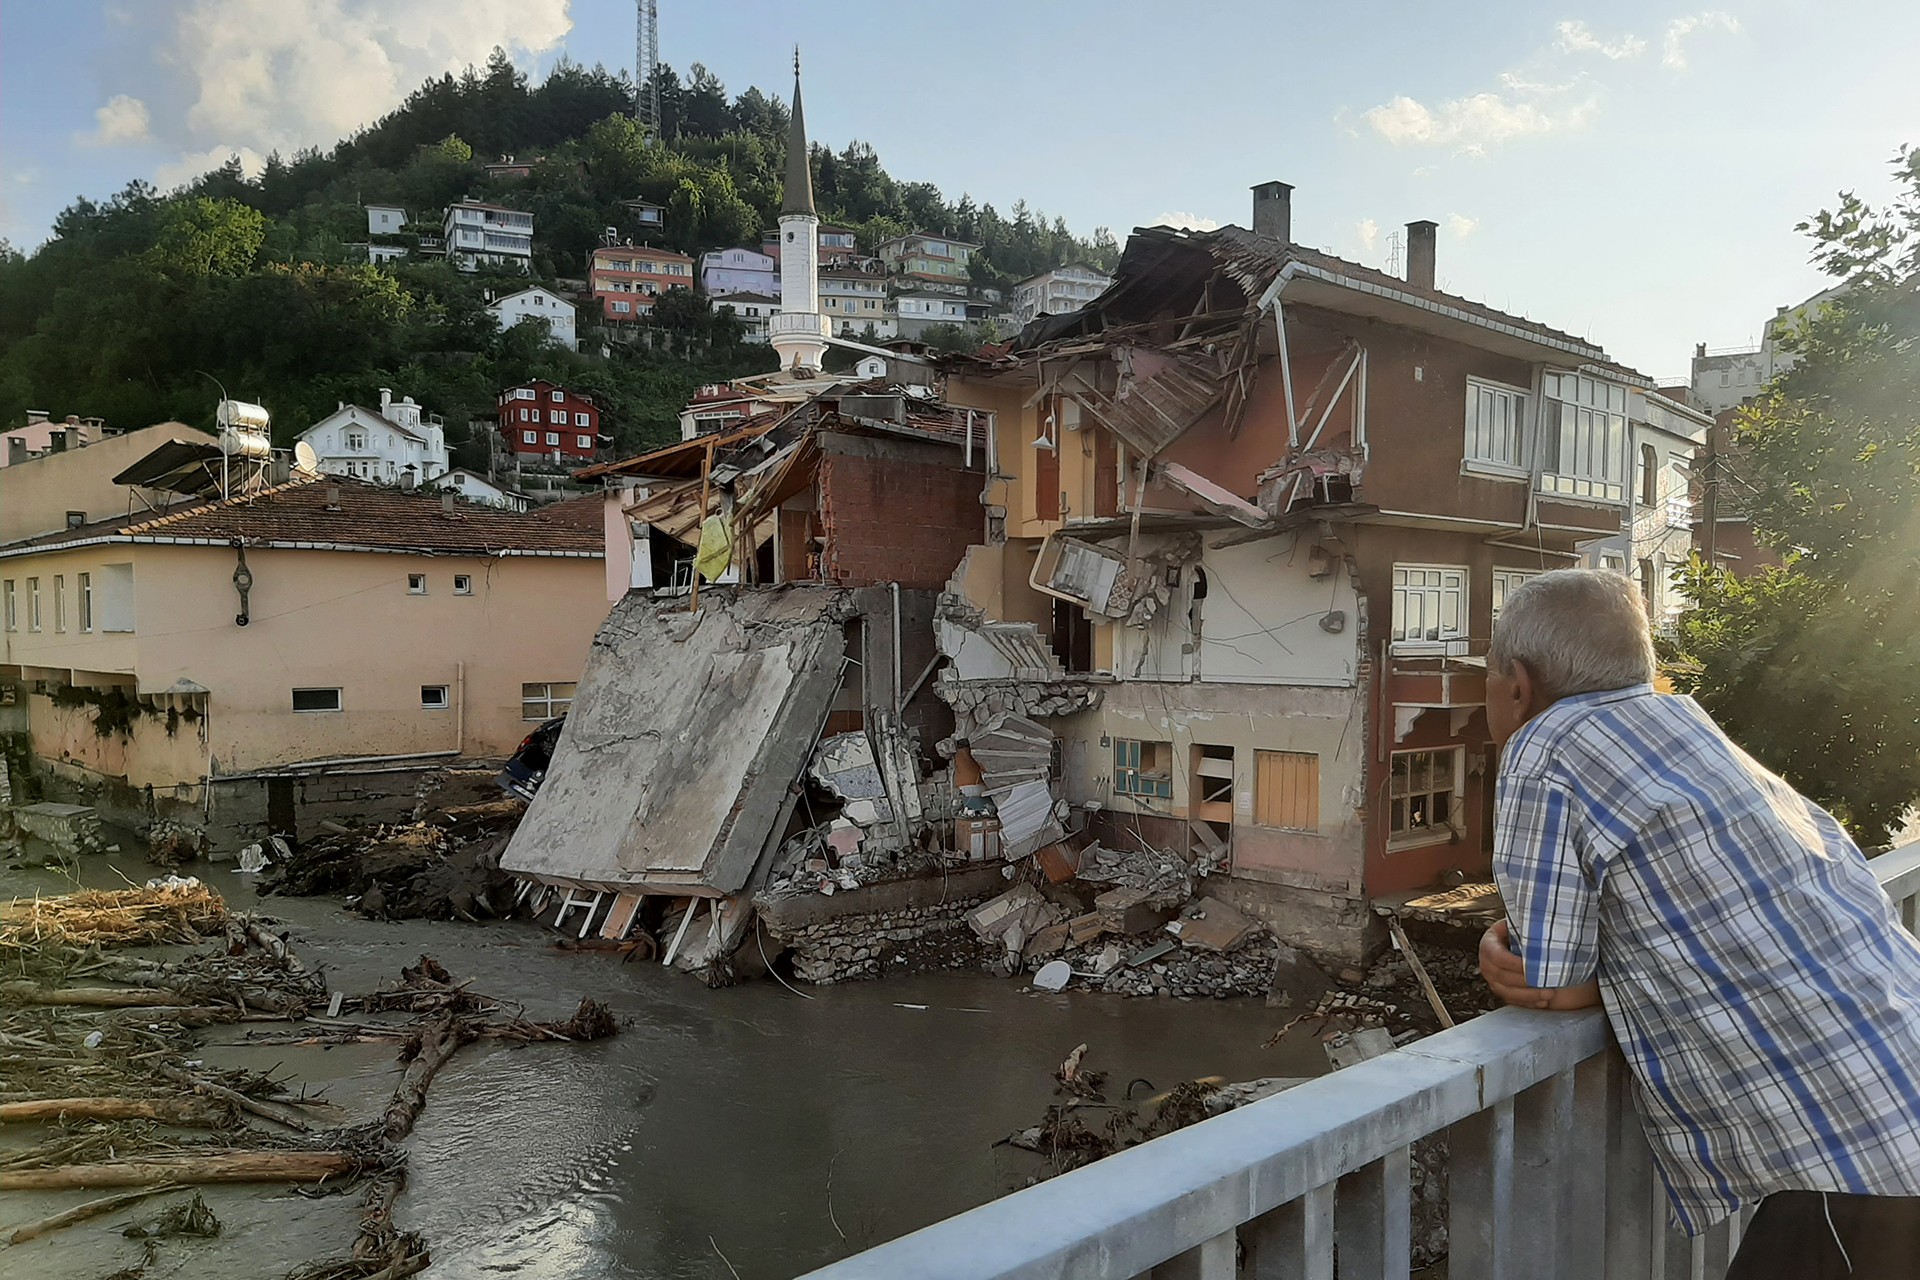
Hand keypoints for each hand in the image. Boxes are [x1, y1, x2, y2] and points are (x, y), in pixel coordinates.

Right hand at [1478, 920, 1603, 1010]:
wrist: (1514, 941)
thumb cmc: (1519, 931)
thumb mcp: (1517, 924)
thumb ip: (1524, 924)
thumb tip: (1541, 917)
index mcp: (1488, 944)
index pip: (1497, 957)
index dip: (1514, 964)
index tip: (1532, 965)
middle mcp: (1486, 963)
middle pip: (1503, 977)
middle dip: (1526, 983)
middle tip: (1547, 985)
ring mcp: (1492, 979)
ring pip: (1507, 992)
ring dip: (1528, 996)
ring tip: (1548, 995)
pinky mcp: (1501, 990)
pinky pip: (1512, 1000)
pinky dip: (1528, 1003)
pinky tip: (1542, 1001)